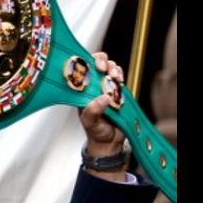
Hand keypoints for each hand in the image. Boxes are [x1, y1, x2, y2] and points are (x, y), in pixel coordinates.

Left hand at [79, 53, 126, 178]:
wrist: (110, 141)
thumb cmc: (95, 131)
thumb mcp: (89, 122)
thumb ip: (93, 111)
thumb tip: (104, 98)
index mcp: (82, 91)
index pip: (81, 69)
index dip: (85, 63)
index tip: (91, 66)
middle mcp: (93, 86)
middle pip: (97, 63)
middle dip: (101, 61)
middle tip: (103, 69)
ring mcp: (107, 87)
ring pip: (110, 68)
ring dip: (113, 68)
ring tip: (114, 77)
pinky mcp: (119, 91)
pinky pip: (120, 77)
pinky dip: (120, 75)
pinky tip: (119, 81)